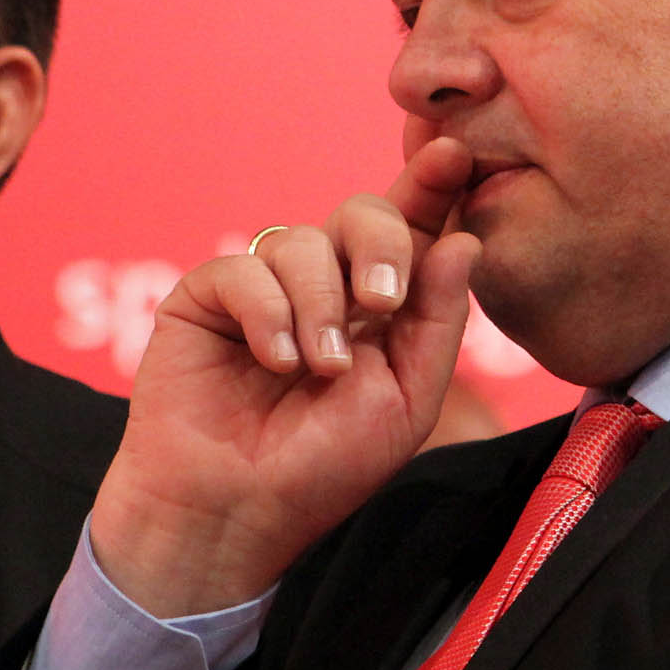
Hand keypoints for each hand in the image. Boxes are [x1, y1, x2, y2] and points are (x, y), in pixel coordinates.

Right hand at [87, 137, 481, 616]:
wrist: (236, 513)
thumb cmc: (324, 468)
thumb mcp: (407, 401)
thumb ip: (437, 320)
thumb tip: (463, 239)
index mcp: (380, 305)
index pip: (412, 227)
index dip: (432, 185)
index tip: (456, 155)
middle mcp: (324, 285)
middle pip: (362, 212)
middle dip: (381, 245)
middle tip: (381, 304)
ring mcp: (264, 288)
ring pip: (303, 240)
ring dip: (319, 306)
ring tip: (317, 370)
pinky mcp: (206, 298)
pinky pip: (244, 268)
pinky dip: (268, 315)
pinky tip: (273, 364)